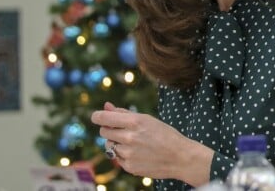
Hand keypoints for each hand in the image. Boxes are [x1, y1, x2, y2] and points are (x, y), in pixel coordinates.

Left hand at [91, 102, 213, 186]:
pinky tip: (136, 152)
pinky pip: (117, 158)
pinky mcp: (129, 167)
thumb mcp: (146, 119)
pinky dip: (122, 154)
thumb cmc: (164, 134)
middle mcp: (130, 138)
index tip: (95, 116)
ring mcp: (128, 154)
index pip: (105, 118)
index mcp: (135, 122)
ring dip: (116, 142)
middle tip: (121, 129)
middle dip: (109, 129)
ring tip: (132, 142)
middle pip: (104, 132)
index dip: (97, 116)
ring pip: (109, 145)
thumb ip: (124, 113)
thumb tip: (106, 106)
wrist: (179, 157)